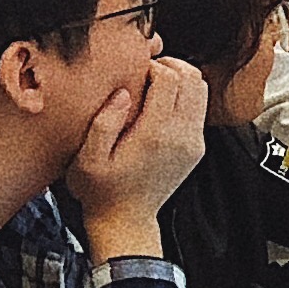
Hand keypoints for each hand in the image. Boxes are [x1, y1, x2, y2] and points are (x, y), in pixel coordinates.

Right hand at [69, 54, 206, 255]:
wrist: (125, 221)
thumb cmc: (101, 191)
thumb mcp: (87, 159)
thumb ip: (104, 122)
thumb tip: (124, 92)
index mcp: (155, 134)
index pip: (170, 79)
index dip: (152, 66)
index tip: (134, 71)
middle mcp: (181, 136)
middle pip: (193, 78)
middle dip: (171, 66)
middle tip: (147, 71)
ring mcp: (193, 143)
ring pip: (202, 90)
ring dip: (181, 79)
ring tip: (155, 83)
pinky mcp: (196, 148)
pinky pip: (199, 108)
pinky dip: (185, 96)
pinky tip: (161, 103)